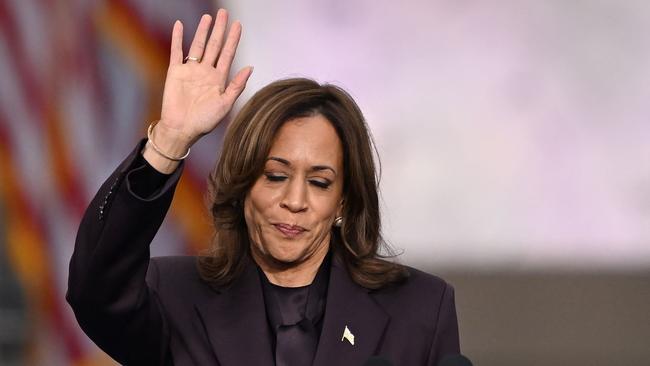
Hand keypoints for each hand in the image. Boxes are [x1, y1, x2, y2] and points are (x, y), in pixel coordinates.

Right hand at [158, 10, 252, 146]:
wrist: (182, 129)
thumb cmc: (204, 121)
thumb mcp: (225, 104)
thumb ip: (237, 86)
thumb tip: (250, 67)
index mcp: (219, 79)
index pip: (228, 54)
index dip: (233, 39)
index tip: (238, 24)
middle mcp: (205, 72)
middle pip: (214, 45)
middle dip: (220, 29)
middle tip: (224, 12)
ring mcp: (190, 70)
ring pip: (197, 45)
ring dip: (202, 31)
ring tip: (208, 17)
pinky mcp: (175, 72)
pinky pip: (176, 51)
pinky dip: (177, 38)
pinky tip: (179, 25)